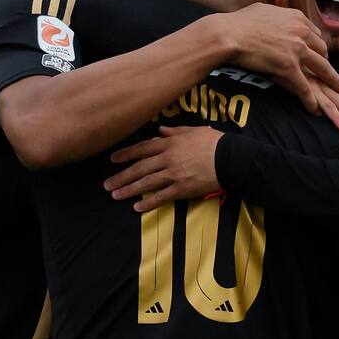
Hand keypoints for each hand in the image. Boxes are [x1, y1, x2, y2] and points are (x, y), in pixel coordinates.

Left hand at [105, 127, 222, 211]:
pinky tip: (137, 208)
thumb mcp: (194, 131)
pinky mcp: (182, 189)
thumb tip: (161, 130)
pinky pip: (161, 197)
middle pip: (139, 168)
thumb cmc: (214, 143)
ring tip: (116, 195)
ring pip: (146, 183)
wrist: (230, 159)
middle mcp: (167, 159)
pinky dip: (148, 203)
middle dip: (122, 176)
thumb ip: (175, 131)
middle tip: (107, 184)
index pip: (142, 149)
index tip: (112, 160)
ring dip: (129, 190)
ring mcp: (173, 175)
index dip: (126, 154)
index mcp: (170, 144)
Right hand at [216, 5, 338, 128]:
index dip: (317, 46)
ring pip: (322, 69)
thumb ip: (275, 14)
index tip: (319, 54)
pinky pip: (304, 86)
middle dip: (327, 63)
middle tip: (332, 75)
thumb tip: (273, 14)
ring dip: (333, 81)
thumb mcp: (263, 9)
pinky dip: (310, 99)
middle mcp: (301, 32)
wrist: (228, 34)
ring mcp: (297, 49)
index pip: (314, 33)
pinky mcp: (288, 67)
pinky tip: (314, 108)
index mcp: (296, 17)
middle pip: (322, 50)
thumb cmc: (238, 22)